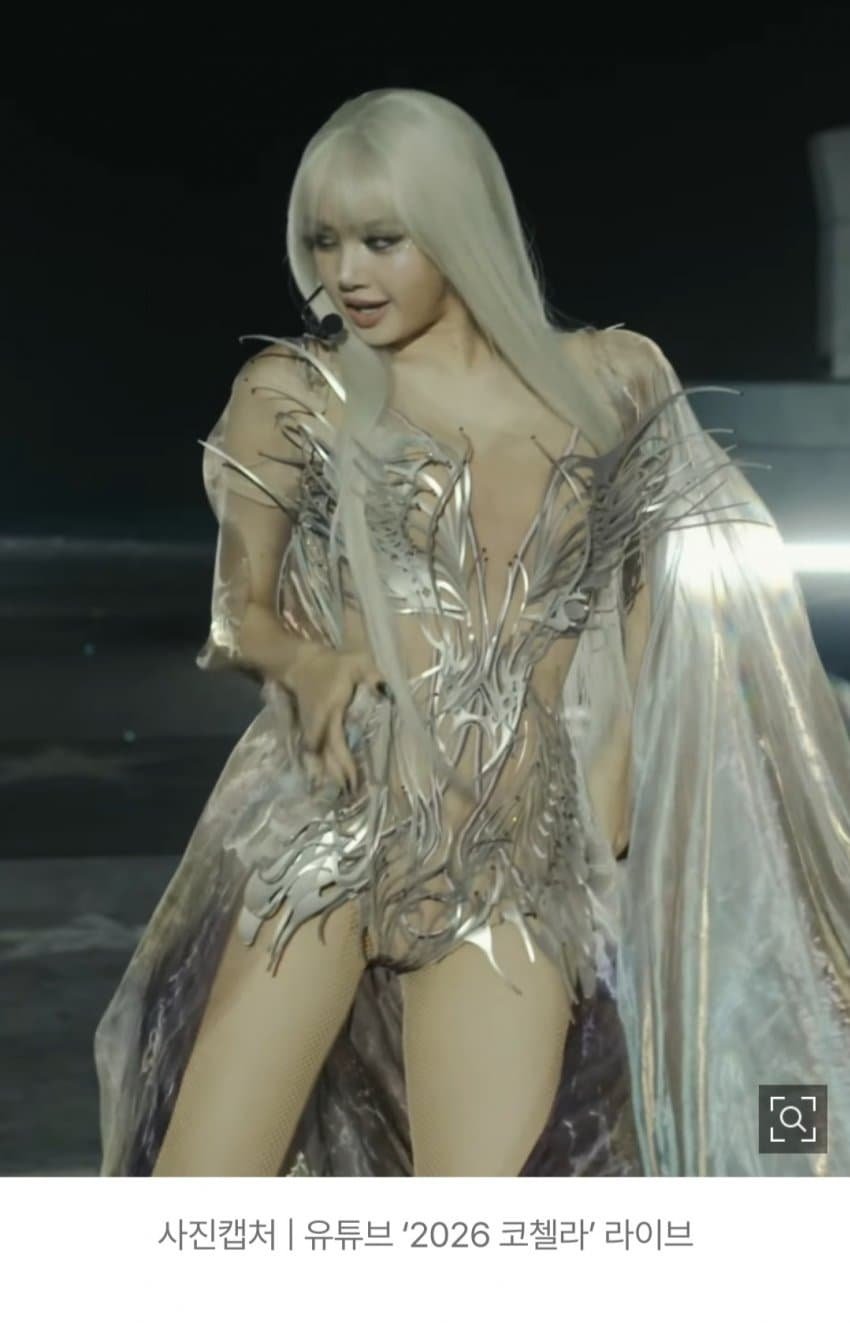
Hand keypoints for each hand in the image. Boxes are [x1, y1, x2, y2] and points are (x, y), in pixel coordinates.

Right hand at [278, 642, 387, 793]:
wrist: (299, 664)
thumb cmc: (333, 664)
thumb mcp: (356, 663)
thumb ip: (372, 677)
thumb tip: (387, 693)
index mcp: (331, 711)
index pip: (337, 740)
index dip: (344, 761)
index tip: (353, 781)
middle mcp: (319, 725)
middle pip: (327, 756)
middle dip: (338, 776)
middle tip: (351, 796)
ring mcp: (310, 730)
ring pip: (319, 758)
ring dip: (329, 775)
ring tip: (341, 796)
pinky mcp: (308, 731)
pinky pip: (314, 753)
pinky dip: (321, 767)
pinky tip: (327, 782)